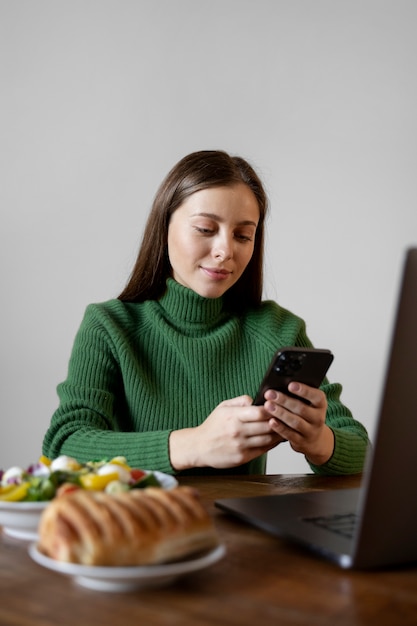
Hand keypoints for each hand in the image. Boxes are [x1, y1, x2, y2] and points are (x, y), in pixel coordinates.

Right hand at [169, 395, 283, 470]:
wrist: (199, 447)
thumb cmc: (212, 426)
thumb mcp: (222, 407)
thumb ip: (240, 401)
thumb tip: (256, 398)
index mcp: (233, 416)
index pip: (260, 412)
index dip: (273, 409)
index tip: (280, 405)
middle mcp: (237, 431)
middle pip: (267, 425)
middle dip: (280, 421)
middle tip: (289, 416)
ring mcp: (240, 445)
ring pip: (268, 438)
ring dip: (279, 433)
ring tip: (286, 427)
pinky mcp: (242, 457)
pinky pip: (263, 449)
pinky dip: (272, 444)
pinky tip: (276, 438)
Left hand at [263, 383, 334, 465]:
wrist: (315, 439)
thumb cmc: (307, 415)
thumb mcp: (309, 404)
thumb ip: (298, 395)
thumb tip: (280, 385)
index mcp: (321, 405)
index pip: (316, 396)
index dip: (304, 390)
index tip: (290, 384)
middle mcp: (318, 418)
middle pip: (301, 408)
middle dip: (284, 400)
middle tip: (270, 393)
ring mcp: (310, 431)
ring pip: (295, 422)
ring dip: (280, 413)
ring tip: (268, 405)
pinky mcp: (301, 442)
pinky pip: (290, 434)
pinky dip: (280, 427)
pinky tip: (271, 421)